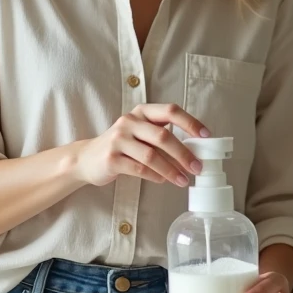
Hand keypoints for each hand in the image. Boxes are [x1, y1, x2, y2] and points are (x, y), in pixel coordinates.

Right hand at [72, 103, 210, 187]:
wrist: (87, 159)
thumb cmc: (122, 146)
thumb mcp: (140, 133)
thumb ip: (161, 136)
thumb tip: (193, 150)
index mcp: (141, 112)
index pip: (170, 111)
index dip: (190, 122)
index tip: (206, 136)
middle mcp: (129, 122)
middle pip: (163, 136)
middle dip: (184, 154)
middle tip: (198, 168)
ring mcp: (118, 139)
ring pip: (152, 156)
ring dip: (172, 170)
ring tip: (183, 181)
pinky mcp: (112, 158)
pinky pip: (140, 169)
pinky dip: (156, 176)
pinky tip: (164, 181)